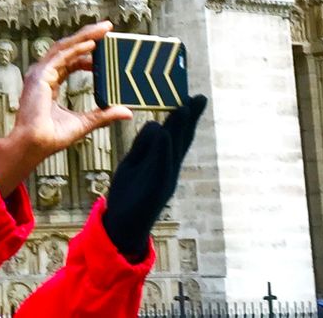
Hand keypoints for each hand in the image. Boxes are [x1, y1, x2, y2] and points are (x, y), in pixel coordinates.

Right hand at [0, 21, 130, 195]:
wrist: (35, 144)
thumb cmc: (52, 136)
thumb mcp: (84, 122)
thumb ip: (103, 114)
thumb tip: (126, 111)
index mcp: (49, 83)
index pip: (69, 61)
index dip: (86, 53)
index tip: (103, 49)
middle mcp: (43, 75)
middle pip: (67, 49)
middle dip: (88, 37)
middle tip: (107, 28)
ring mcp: (40, 74)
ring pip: (64, 47)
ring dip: (84, 36)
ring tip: (102, 29)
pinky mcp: (40, 76)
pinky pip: (60, 56)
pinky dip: (76, 49)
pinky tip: (91, 44)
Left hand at [103, 95, 207, 261]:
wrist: (124, 224)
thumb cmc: (130, 192)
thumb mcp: (135, 163)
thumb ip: (144, 146)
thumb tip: (156, 125)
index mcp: (163, 161)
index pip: (175, 134)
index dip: (184, 117)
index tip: (192, 98)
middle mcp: (168, 168)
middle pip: (181, 139)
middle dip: (189, 119)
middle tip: (199, 98)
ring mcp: (164, 178)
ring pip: (174, 150)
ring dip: (179, 129)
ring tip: (185, 108)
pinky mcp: (156, 188)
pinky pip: (161, 166)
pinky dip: (164, 150)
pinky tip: (166, 135)